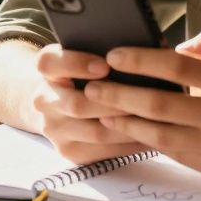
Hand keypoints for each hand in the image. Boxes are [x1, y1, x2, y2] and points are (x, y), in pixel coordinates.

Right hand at [31, 44, 147, 163]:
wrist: (54, 101)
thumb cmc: (81, 71)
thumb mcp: (82, 52)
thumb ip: (102, 48)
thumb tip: (144, 48)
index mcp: (46, 68)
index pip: (51, 63)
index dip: (77, 64)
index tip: (105, 65)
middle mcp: (43, 100)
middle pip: (77, 105)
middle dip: (115, 102)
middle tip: (147, 97)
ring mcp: (54, 130)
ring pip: (95, 132)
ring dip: (129, 126)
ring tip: (157, 119)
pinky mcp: (69, 151)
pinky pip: (103, 152)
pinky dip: (130, 144)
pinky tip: (151, 135)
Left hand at [85, 26, 200, 178]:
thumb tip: (178, 48)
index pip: (177, 68)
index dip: (142, 60)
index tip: (115, 55)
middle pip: (161, 105)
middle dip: (120, 95)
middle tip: (92, 86)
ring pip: (162, 135)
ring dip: (126, 123)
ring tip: (101, 111)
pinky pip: (177, 153)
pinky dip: (149, 141)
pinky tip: (130, 131)